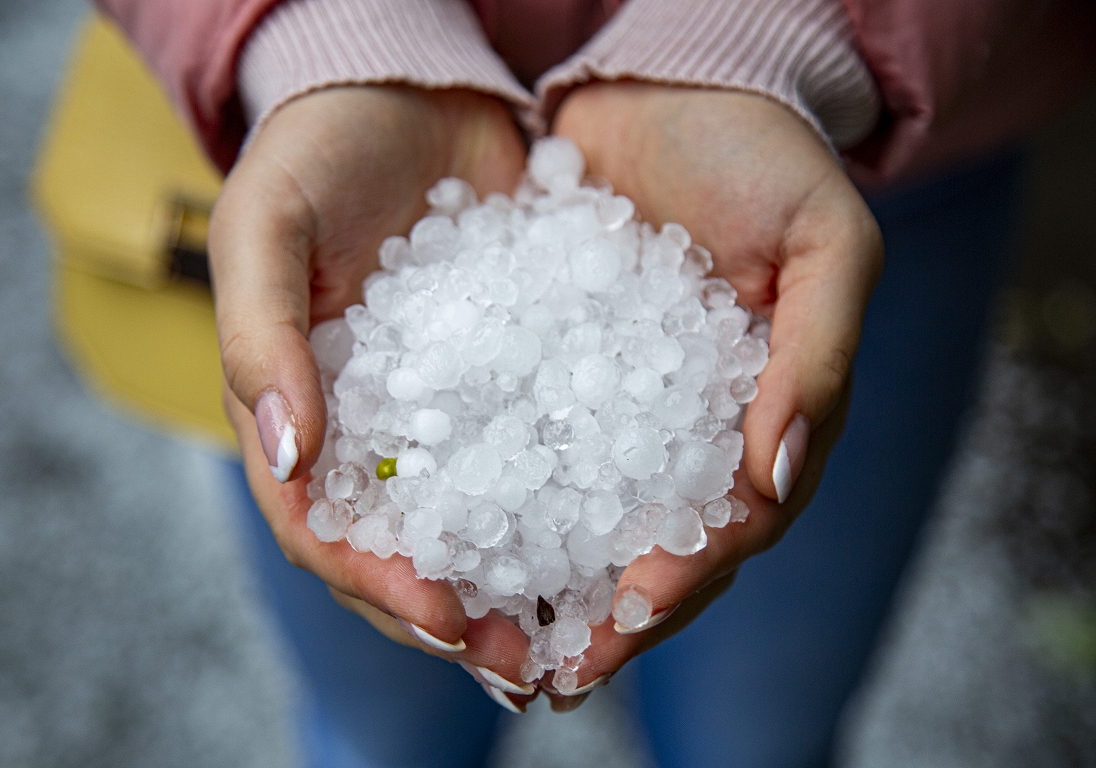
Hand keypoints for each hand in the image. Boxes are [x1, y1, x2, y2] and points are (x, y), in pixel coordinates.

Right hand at [209, 86, 540, 708]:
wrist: (407, 94)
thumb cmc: (317, 151)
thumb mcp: (266, 226)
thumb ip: (260, 338)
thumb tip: (286, 457)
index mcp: (293, 416)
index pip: (321, 529)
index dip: (375, 582)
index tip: (442, 614)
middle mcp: (366, 434)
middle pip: (399, 552)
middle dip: (454, 616)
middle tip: (524, 663)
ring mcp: (438, 416)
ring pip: (469, 524)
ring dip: (515, 585)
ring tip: (575, 632)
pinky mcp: (504, 383)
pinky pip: (529, 455)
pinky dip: (562, 504)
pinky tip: (614, 534)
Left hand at [546, 82, 882, 703]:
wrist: (673, 87)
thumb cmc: (766, 156)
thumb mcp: (825, 242)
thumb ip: (818, 356)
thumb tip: (775, 478)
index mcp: (768, 419)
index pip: (733, 526)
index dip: (688, 576)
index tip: (631, 612)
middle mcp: (693, 429)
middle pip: (657, 544)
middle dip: (610, 612)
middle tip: (551, 670)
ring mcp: (625, 404)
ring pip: (591, 515)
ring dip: (550, 580)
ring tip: (494, 631)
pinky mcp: (561, 369)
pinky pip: (535, 444)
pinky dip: (506, 493)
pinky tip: (457, 529)